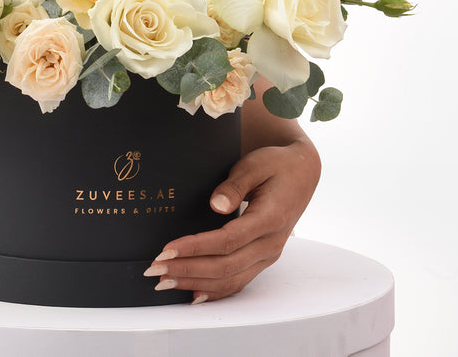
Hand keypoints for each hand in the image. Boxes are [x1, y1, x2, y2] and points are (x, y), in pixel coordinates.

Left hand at [143, 138, 320, 303]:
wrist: (302, 173)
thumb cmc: (276, 165)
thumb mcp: (255, 164)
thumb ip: (235, 185)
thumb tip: (215, 205)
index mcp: (270, 219)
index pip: (227, 241)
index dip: (195, 247)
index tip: (166, 249)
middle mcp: (271, 244)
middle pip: (225, 266)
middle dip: (187, 269)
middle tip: (155, 270)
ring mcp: (268, 254)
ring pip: (231, 279)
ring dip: (196, 282)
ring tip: (165, 282)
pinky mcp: (263, 258)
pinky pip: (239, 281)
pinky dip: (215, 290)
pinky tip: (193, 293)